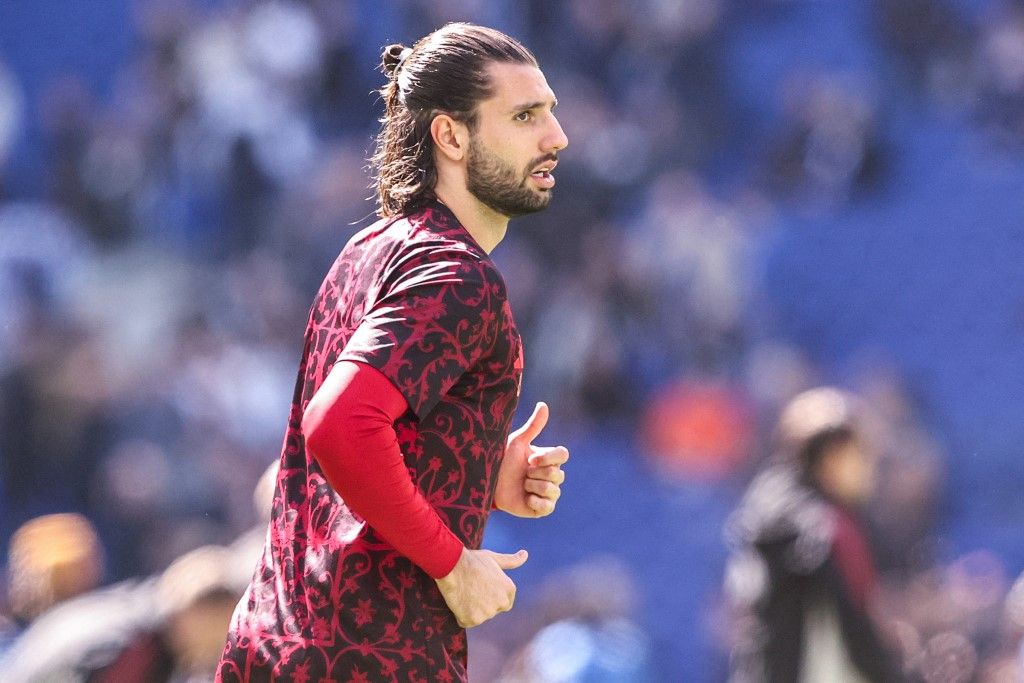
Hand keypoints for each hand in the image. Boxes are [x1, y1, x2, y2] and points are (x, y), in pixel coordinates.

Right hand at [435, 547, 527, 627]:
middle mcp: (501, 603)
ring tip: (464, 592)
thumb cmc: (472, 560)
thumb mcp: (494, 558)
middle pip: (491, 610)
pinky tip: (458, 600)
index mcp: (509, 589)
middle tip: (471, 588)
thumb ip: (511, 561)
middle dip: (482, 603)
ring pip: (479, 616)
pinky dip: (460, 614)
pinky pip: (465, 621)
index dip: (491, 596)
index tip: (481, 587)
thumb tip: (525, 554)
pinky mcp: (472, 620)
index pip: (505, 602)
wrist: (453, 565)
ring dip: (471, 609)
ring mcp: (487, 613)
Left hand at [493, 402, 568, 517]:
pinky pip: (548, 506)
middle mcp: (552, 475)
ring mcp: (548, 493)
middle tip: (522, 473)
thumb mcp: (517, 442)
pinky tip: (525, 497)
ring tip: (522, 484)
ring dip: (532, 486)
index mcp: (548, 459)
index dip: (548, 457)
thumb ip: (533, 426)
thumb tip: (543, 405)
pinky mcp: (542, 509)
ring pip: (552, 490)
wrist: (488, 483)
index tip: (530, 459)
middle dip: (535, 473)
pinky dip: (535, 501)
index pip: (563, 454)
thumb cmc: (502, 460)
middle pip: (557, 473)